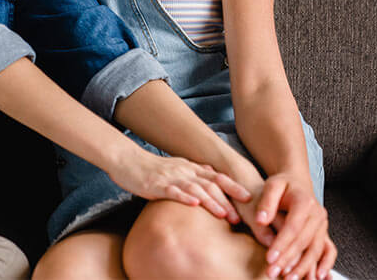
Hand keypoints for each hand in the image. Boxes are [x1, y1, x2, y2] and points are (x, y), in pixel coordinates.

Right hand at [108, 150, 251, 223]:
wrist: (127, 160)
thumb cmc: (152, 168)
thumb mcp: (177, 167)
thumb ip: (194, 173)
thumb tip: (212, 175)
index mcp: (191, 168)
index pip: (217, 177)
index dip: (234, 187)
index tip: (249, 198)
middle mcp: (185, 170)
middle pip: (211, 184)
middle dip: (228, 200)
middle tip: (241, 216)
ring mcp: (171, 177)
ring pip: (196, 189)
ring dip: (212, 202)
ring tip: (224, 214)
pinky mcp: (157, 184)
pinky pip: (173, 191)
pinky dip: (184, 197)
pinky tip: (194, 204)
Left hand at [255, 173, 336, 279]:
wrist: (297, 183)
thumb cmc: (282, 185)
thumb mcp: (272, 185)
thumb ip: (266, 202)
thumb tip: (261, 220)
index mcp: (304, 201)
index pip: (293, 227)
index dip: (282, 243)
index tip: (269, 258)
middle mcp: (318, 214)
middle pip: (303, 241)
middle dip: (288, 259)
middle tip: (272, 272)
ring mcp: (323, 225)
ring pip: (315, 249)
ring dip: (303, 267)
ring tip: (289, 279)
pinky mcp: (324, 233)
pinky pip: (329, 251)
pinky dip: (324, 265)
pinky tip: (316, 277)